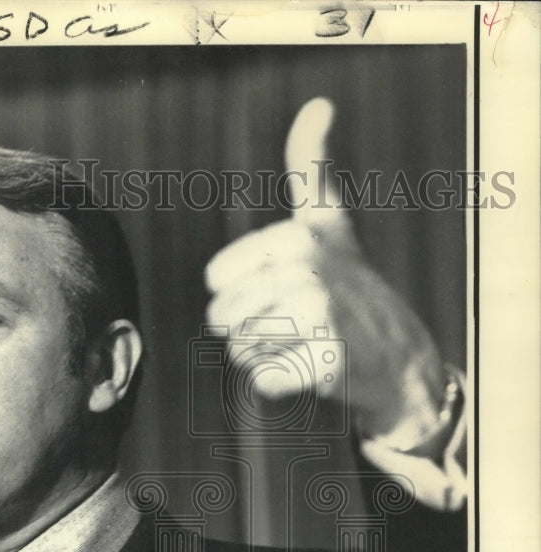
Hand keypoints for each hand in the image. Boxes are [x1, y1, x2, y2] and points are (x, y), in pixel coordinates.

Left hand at [204, 97, 447, 440]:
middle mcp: (308, 273)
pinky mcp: (326, 366)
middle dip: (245, 329)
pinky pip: (264, 382)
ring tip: (300, 343)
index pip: (217, 280)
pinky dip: (280, 382)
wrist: (400, 353)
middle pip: (223, 318)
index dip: (236, 293)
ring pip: (239, 351)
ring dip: (260, 356)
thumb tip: (319, 104)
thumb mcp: (329, 221)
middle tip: (289, 324)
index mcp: (297, 239)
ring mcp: (319, 320)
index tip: (277, 288)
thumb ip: (312, 168)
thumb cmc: (352, 285)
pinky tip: (310, 367)